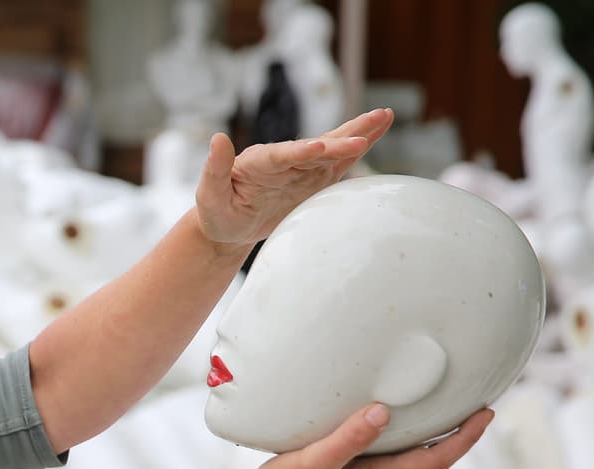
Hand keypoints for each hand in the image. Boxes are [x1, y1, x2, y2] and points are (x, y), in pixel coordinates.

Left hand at [195, 109, 393, 247]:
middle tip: (370, 127)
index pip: (283, 156)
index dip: (302, 152)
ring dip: (358, 133)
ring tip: (384, 116)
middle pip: (316, 147)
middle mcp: (284, 159)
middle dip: (342, 138)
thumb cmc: (216, 211)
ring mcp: (301, 168)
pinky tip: (377, 133)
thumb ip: (215, 168)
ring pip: (332, 149)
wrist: (228, 225)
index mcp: (259, 162)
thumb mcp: (209, 195)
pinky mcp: (312, 179)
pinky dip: (357, 150)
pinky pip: (338, 164)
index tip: (321, 147)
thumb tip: (217, 138)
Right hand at [243, 403, 493, 468]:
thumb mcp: (316, 461)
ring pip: (417, 465)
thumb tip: (382, 412)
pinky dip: (410, 446)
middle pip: (434, 462)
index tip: (486, 413)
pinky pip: (397, 465)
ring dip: (437, 443)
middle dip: (459, 438)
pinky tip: (398, 431)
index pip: (438, 458)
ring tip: (446, 416)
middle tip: (476, 409)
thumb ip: (349, 438)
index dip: (466, 437)